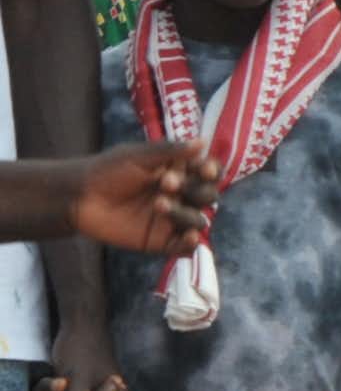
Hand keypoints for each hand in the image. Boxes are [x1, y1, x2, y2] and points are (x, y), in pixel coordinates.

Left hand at [70, 141, 217, 255]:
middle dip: (194, 190)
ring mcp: (172, 219)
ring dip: (185, 213)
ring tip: (158, 205)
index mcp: (179, 172)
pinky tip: (189, 237)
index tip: (205, 169)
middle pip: (208, 196)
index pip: (208, 173)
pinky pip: (185, 247)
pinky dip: (191, 244)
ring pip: (199, 220)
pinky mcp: (161, 241)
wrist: (79, 197)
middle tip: (167, 183)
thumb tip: (202, 143)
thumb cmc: (107, 171)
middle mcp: (180, 196)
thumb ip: (171, 151)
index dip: (212, 172)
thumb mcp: (138, 156)